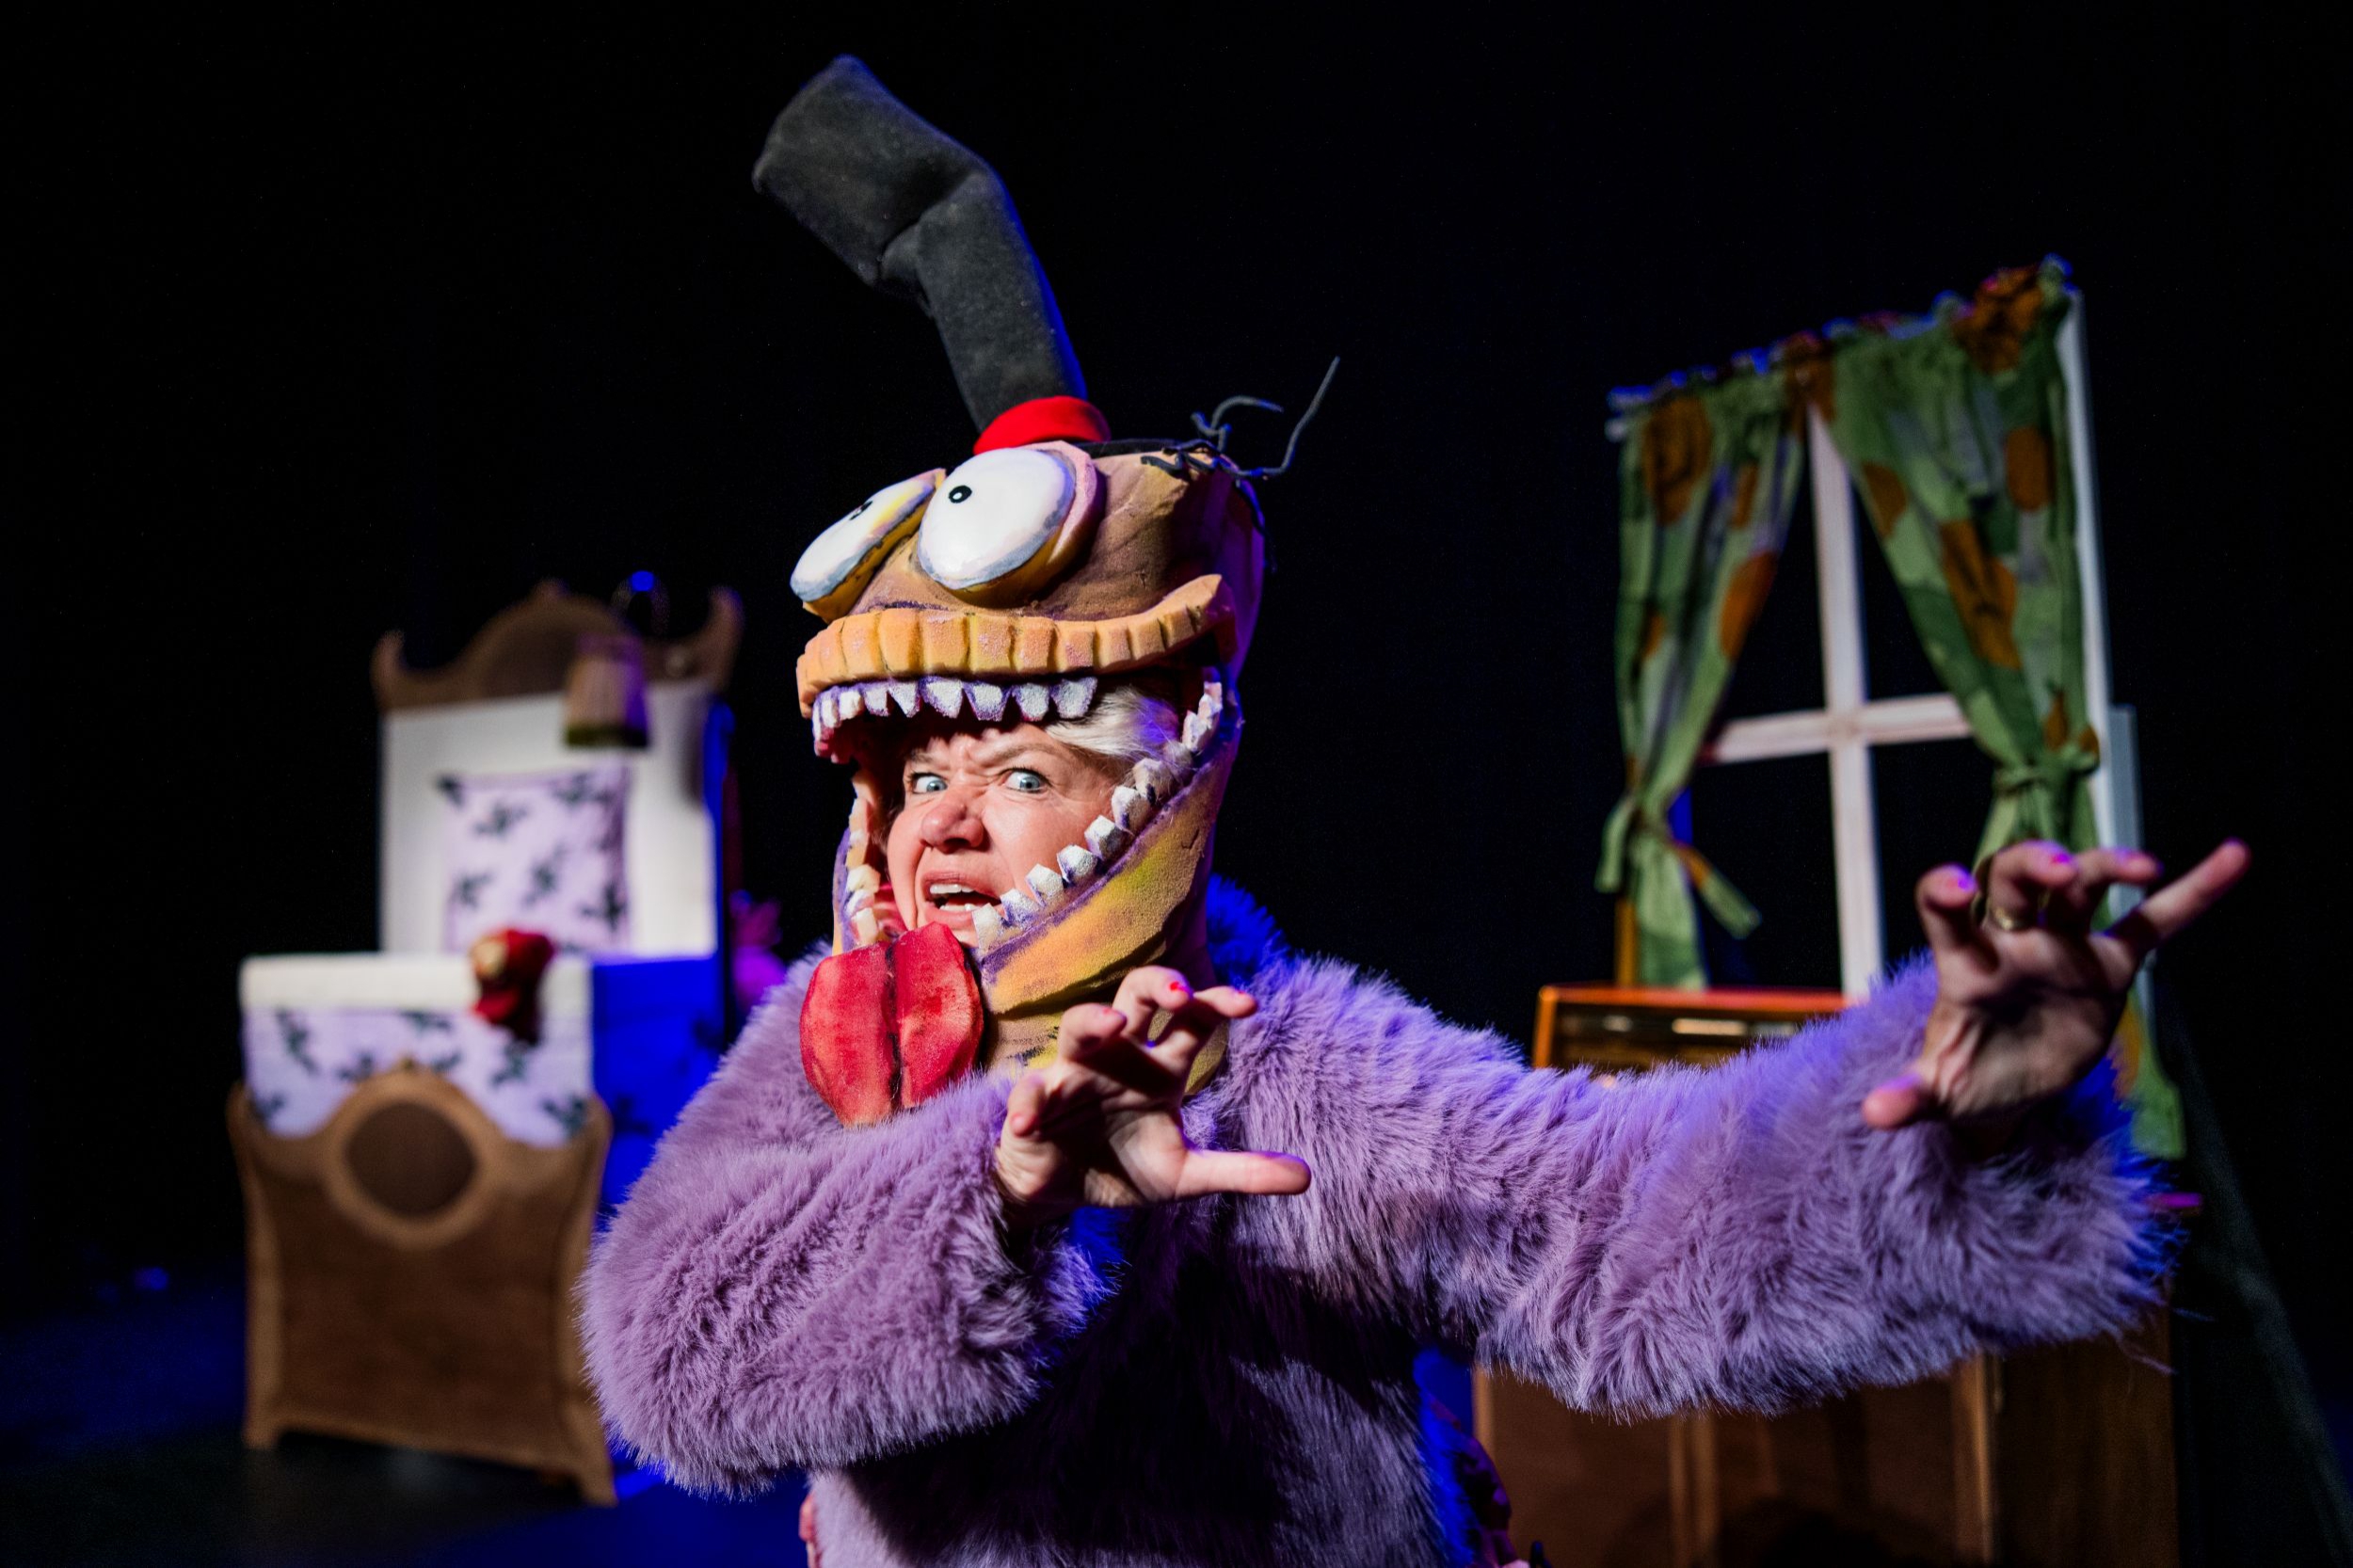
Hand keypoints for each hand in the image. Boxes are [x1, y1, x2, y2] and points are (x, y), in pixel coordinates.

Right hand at [995, 966, 1310, 1224]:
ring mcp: (1074, 1074)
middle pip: (1137, 994)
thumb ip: (1241, 1170)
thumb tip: (1307, 1177)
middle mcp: (1120, 1056)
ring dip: (1094, 1019)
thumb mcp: (1186, 1174)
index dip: (1217, 1003)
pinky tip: (1032, 1119)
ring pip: (1081, 1026)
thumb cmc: (1123, 1167)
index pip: (1192, 1019)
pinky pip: (1030, 1092)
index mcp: (1159, 1066)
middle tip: (1181, 995)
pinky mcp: (1034, 1101)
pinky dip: (1029, 1103)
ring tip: (1114, 1023)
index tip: (1249, 1005)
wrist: (1060, 1193)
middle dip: (1159, 984)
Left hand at [1862, 838, 2249, 1135]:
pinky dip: (2192, 892)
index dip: (1944, 892)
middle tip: (2059, 871)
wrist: (2007, 1088)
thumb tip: (1874, 1113)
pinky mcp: (2108, 965)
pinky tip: (2234, 857)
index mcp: (1964, 963)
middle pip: (2012, 878)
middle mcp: (2010, 940)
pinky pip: (2153, 923)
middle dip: (2034, 866)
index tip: (1955, 889)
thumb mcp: (1936, 1092)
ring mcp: (2061, 947)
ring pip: (2080, 888)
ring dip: (2105, 867)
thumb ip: (1909, 1096)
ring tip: (2144, 868)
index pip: (1944, 910)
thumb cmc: (1963, 1078)